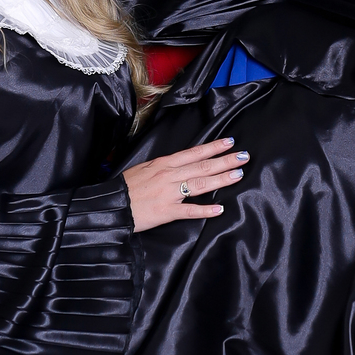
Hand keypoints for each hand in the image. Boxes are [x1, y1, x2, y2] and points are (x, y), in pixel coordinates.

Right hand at [122, 137, 248, 231]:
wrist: (110, 205)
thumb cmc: (125, 187)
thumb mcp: (144, 169)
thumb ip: (164, 167)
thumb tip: (181, 165)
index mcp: (164, 164)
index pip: (194, 153)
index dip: (213, 147)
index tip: (230, 142)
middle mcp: (169, 176)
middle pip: (202, 167)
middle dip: (225, 161)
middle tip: (244, 156)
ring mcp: (169, 194)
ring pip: (200, 185)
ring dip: (221, 179)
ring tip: (238, 175)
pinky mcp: (166, 212)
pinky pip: (189, 211)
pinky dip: (205, 210)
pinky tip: (220, 209)